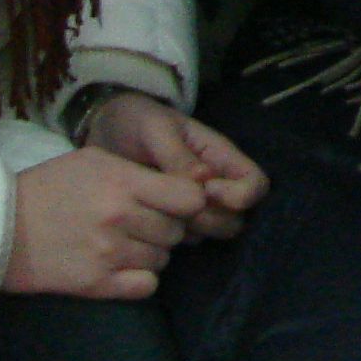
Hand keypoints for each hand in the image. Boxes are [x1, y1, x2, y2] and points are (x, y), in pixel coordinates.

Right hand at [3, 145, 209, 298]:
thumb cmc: (48, 187)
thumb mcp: (94, 160)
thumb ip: (138, 172)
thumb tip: (183, 183)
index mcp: (123, 183)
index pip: (191, 198)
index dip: (189, 202)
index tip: (176, 203)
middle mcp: (121, 218)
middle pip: (178, 230)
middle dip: (167, 227)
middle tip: (141, 224)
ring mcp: (108, 254)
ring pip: (164, 259)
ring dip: (151, 252)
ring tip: (124, 243)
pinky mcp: (95, 284)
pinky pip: (146, 286)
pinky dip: (140, 278)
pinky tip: (122, 267)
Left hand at [81, 92, 267, 240]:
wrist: (105, 132)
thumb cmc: (136, 122)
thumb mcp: (156, 130)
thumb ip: (177, 155)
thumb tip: (204, 181)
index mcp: (219, 157)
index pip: (255, 184)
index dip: (239, 195)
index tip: (206, 190)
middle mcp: (214, 184)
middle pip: (238, 217)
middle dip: (213, 219)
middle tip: (177, 210)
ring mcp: (193, 204)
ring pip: (213, 231)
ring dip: (193, 231)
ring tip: (160, 216)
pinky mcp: (172, 218)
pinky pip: (185, 238)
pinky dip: (172, 238)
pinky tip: (147, 226)